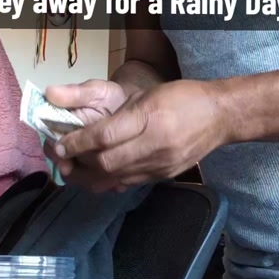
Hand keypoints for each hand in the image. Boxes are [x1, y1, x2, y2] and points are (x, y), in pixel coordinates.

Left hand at [53, 80, 227, 192]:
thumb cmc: (183, 97)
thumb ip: (118, 114)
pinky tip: (96, 176)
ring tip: (71, 170)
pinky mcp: (164, 176)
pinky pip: (130, 182)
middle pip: (106, 162)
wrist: (220, 116)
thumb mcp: (148, 96)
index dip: (76, 142)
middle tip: (59, 158)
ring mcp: (161, 164)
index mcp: (149, 118)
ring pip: (116, 178)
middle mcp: (154, 145)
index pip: (104, 136)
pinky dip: (109, 181)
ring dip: (89, 176)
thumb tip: (86, 129)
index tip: (58, 143)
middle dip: (78, 162)